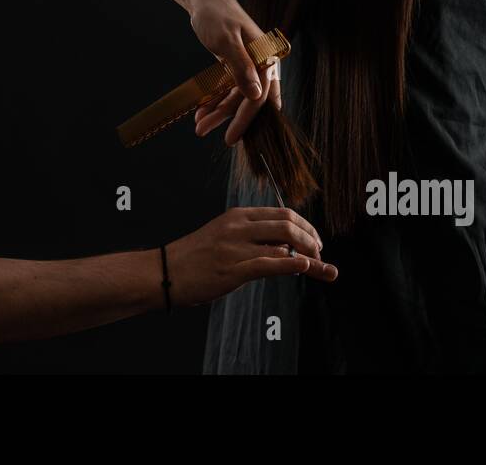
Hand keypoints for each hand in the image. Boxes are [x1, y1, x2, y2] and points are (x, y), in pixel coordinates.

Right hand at [164, 206, 335, 307]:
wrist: (164, 272)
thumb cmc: (195, 258)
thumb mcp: (223, 236)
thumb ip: (251, 236)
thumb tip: (285, 247)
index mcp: (237, 215)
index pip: (282, 213)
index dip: (305, 226)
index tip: (316, 240)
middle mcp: (238, 227)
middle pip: (287, 224)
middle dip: (311, 238)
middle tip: (321, 253)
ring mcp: (234, 247)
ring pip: (283, 243)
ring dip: (309, 255)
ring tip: (319, 266)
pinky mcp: (231, 269)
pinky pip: (269, 264)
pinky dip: (291, 264)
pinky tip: (305, 267)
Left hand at [187, 0, 282, 146]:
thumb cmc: (216, 14)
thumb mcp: (226, 41)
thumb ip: (241, 68)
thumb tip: (256, 96)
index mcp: (266, 57)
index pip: (259, 97)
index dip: (244, 119)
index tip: (230, 138)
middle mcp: (262, 64)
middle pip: (247, 99)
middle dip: (226, 118)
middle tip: (202, 131)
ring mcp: (250, 65)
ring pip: (236, 96)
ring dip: (217, 110)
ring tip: (198, 123)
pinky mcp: (237, 65)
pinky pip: (228, 88)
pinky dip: (215, 98)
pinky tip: (201, 110)